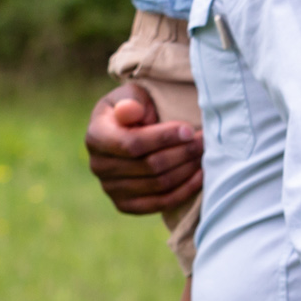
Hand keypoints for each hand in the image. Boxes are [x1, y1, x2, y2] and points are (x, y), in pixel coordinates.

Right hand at [86, 83, 203, 214]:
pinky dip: (184, 190)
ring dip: (187, 170)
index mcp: (96, 136)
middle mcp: (99, 166)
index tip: (189, 129)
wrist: (127, 131)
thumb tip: (131, 112)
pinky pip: (160, 203)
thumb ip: (131, 101)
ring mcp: (110, 189)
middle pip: (150, 166)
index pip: (133, 144)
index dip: (164, 138)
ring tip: (204, 154)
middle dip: (182, 153)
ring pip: (159, 185)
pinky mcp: (125, 205)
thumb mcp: (130, 95)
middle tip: (204, 141)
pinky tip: (200, 175)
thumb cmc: (133, 108)